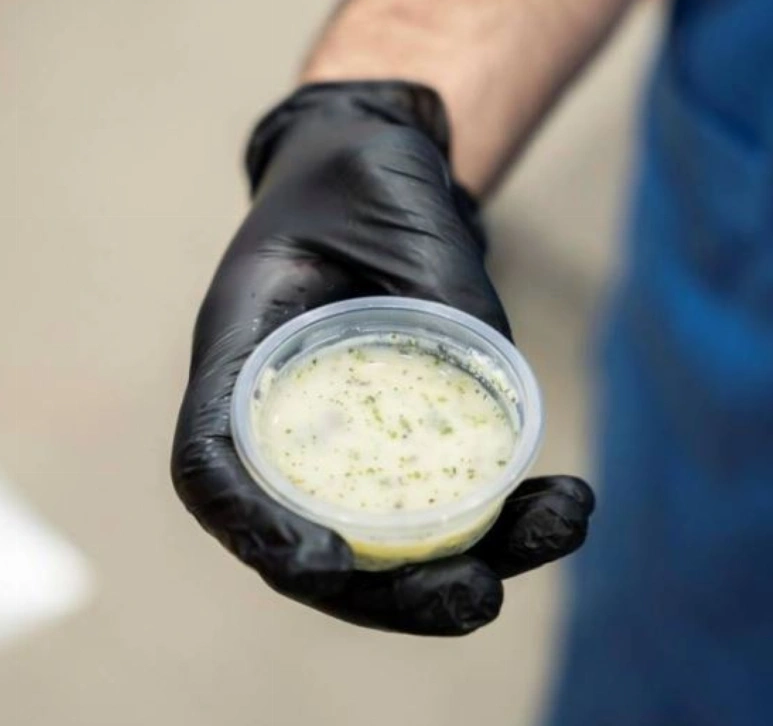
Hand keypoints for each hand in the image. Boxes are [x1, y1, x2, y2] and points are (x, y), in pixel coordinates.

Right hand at [172, 82, 593, 634]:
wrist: (370, 173)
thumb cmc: (358, 177)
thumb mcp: (382, 197)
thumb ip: (432, 283)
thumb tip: (490, 369)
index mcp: (240, 356)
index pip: (211, 466)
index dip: (256, 528)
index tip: (325, 562)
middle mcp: (278, 418)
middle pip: (304, 545)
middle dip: (389, 594)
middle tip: (476, 598)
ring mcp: (338, 441)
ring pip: (376, 547)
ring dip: (462, 570)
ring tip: (557, 530)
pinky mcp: (397, 444)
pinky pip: (432, 509)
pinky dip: (495, 524)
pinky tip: (560, 506)